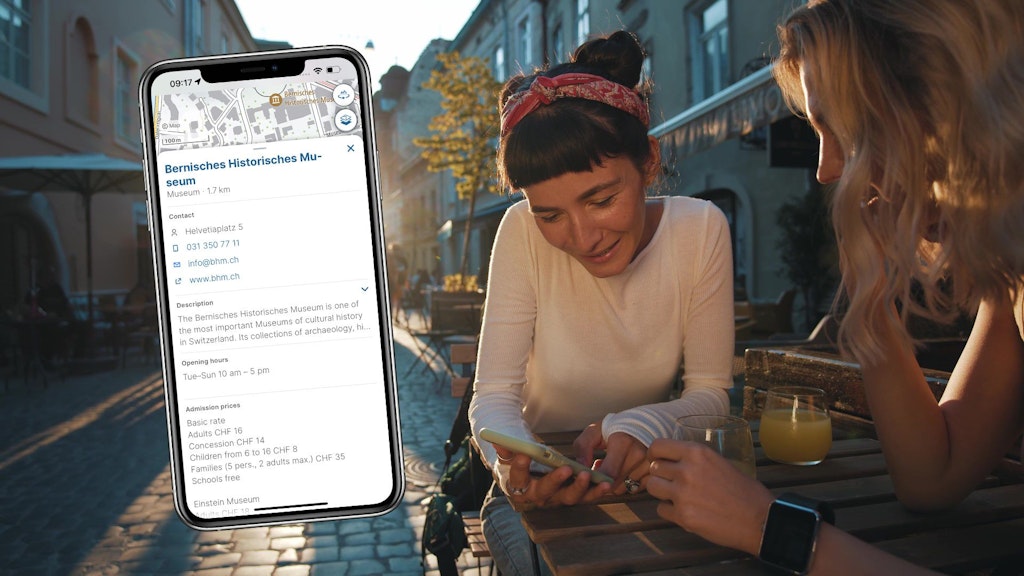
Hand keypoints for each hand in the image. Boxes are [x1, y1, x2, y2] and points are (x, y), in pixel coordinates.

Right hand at [495, 445, 611, 510]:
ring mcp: (557, 498)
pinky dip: (596, 491)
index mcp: (519, 486)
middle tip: (565, 468)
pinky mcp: (572, 496)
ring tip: (588, 475)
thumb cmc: (521, 462)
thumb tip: (497, 441)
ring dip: (580, 488)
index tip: (524, 455)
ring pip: (568, 497)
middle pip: (546, 492)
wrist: (533, 475)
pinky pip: (585, 497)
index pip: (518, 478)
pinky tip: (606, 483)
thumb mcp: (510, 454)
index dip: (520, 467)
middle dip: (555, 480)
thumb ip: (506, 448)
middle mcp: (538, 496)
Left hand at [574, 426, 650, 495]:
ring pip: (623, 489)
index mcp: (623, 442)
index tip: (589, 475)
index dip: (595, 479)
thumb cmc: (616, 427)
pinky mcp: (654, 472)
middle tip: (599, 467)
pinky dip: (626, 483)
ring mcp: (649, 464)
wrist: (645, 423)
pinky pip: (634, 489)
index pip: (608, 474)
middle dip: (602, 480)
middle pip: (614, 484)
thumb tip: (581, 467)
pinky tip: (625, 471)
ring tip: (613, 467)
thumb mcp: (595, 430)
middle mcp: (639, 454)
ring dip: (614, 483)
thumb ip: (583, 446)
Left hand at [646, 438, 772, 554]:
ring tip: (678, 497)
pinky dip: (670, 511)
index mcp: (696, 452)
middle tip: (673, 483)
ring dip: (662, 492)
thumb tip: (674, 461)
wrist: (759, 519)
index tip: (659, 461)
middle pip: (652, 468)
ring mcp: (682, 494)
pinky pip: (661, 509)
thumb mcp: (719, 462)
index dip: (655, 455)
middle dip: (660, 476)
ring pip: (652, 488)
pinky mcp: (683, 516)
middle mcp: (686, 470)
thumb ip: (695, 460)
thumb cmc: (744, 491)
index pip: (657, 446)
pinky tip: (686, 511)